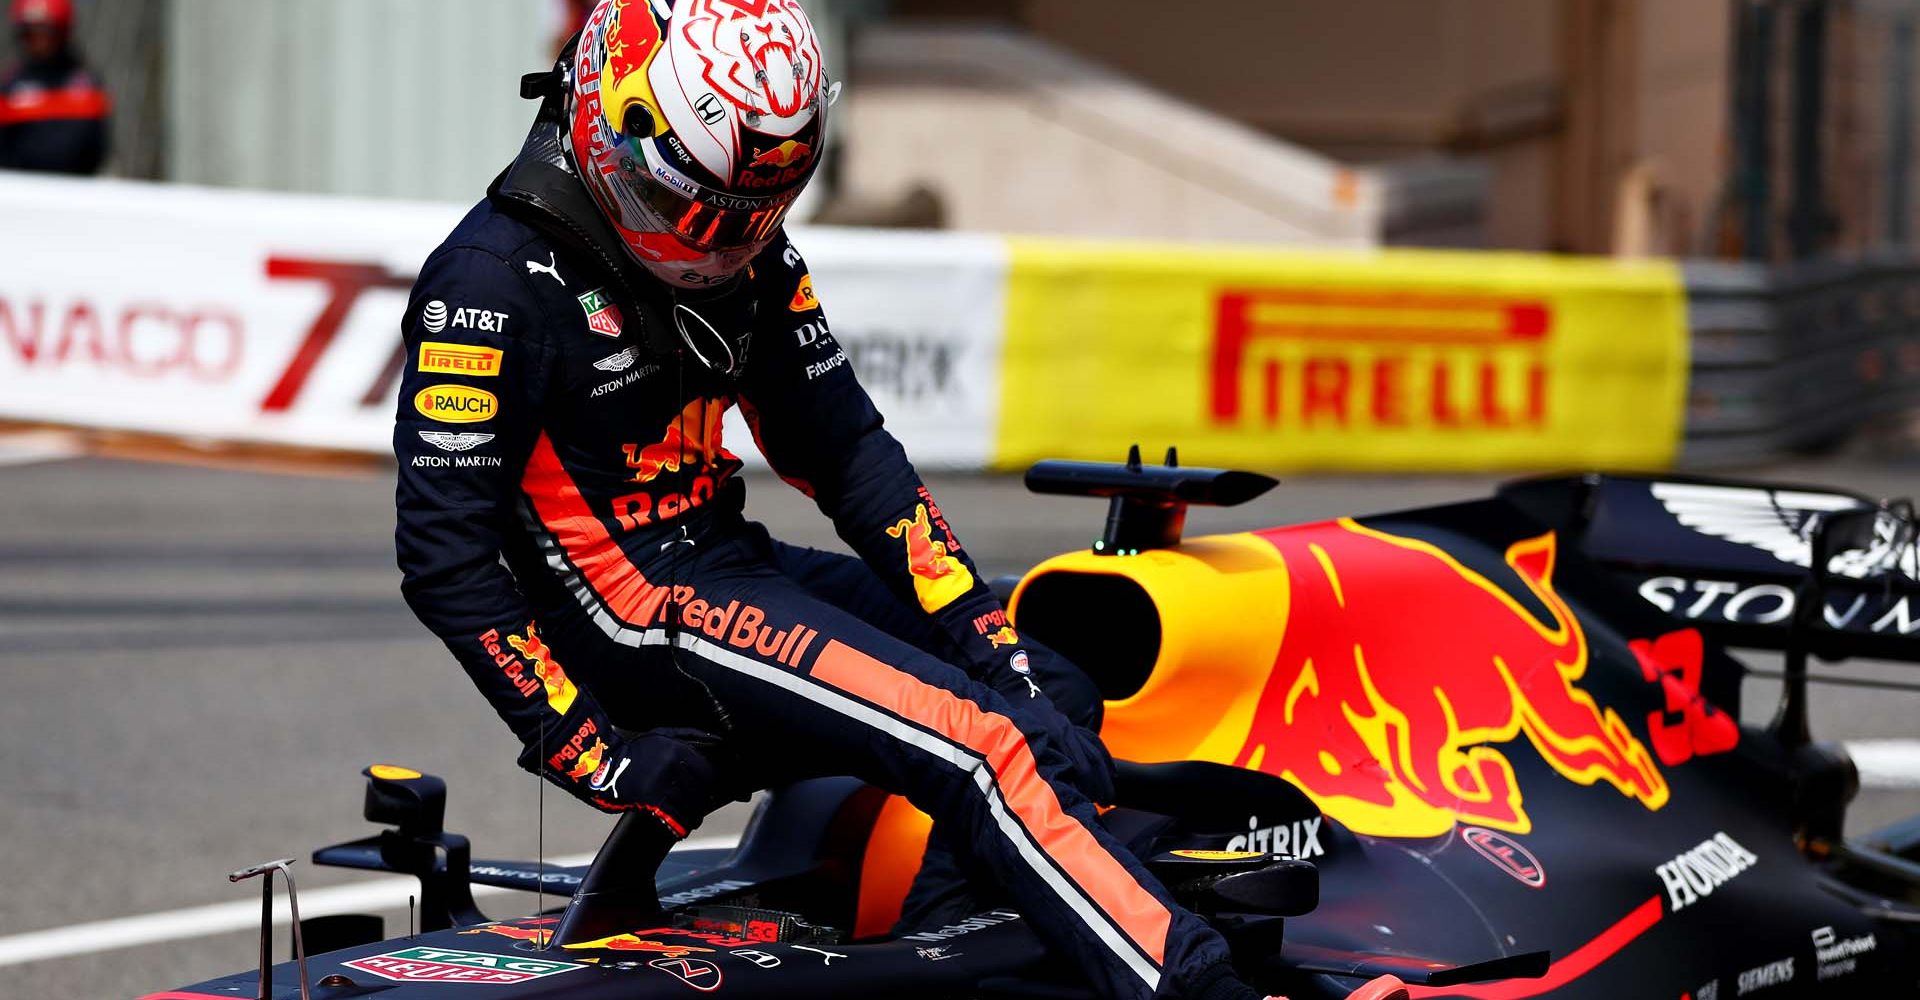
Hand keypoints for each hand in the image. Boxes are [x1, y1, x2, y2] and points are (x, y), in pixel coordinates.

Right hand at [520, 729, 720, 834]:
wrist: (603, 766)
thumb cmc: (634, 751)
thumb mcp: (660, 736)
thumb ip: (689, 735)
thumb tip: (716, 740)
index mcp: (678, 749)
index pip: (706, 770)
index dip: (710, 784)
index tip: (708, 790)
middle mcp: (673, 765)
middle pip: (700, 790)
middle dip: (702, 801)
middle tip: (699, 808)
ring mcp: (663, 783)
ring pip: (690, 805)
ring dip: (693, 815)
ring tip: (692, 820)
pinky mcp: (652, 800)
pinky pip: (674, 816)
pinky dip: (680, 825)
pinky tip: (682, 828)